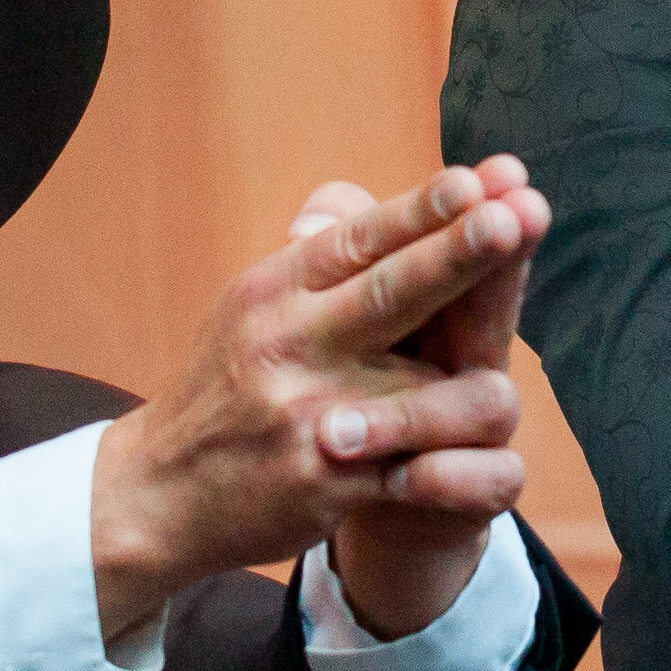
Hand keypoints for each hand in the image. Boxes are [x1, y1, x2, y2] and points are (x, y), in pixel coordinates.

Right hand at [89, 159, 549, 646]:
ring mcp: (308, 411)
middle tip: (512, 218)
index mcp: (276, 288)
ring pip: (421, 392)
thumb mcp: (255, 305)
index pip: (359, 239)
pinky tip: (465, 459)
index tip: (475, 178)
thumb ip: (320, 253)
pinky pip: (412, 467)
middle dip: (456, 255)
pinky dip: (446, 462)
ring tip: (500, 383)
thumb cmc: (230, 383)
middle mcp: (289, 341)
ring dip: (468, 390)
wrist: (158, 492)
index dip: (420, 209)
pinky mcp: (323, 480)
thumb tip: (378, 200)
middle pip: (389, 291)